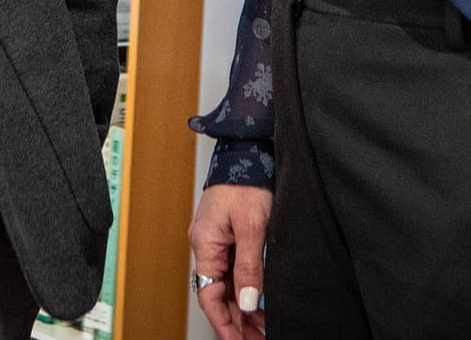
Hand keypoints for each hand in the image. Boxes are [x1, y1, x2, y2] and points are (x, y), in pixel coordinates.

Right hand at [189, 183, 270, 339]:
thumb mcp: (251, 227)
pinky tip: (262, 298)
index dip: (224, 323)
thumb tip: (246, 302)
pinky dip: (248, 286)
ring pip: (229, 283)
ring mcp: (219, 239)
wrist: (248, 148)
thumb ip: (248, 266)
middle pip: (219, 294)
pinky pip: (236, 268)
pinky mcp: (231, 233)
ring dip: (245, 306)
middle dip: (238, 320)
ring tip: (265, 325)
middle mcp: (208, 244)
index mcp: (205, 244)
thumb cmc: (246, 180)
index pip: (209, 296)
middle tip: (260, 338)